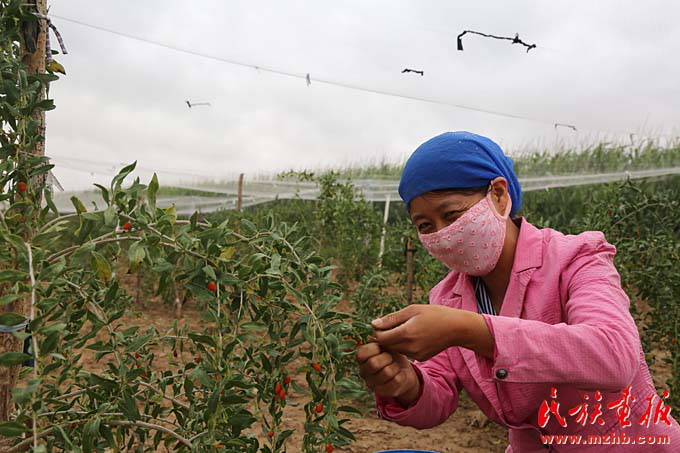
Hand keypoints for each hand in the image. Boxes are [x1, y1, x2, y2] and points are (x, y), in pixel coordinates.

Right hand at [356, 342, 420, 405]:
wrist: (404, 372)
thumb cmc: (392, 355)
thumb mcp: (385, 346)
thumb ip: (379, 340)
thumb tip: (376, 328)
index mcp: (361, 360)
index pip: (361, 353)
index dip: (374, 348)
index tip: (381, 347)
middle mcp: (363, 373)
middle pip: (374, 363)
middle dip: (387, 357)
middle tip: (391, 357)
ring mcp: (372, 384)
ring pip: (386, 372)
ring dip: (395, 366)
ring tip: (395, 365)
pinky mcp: (383, 392)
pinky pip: (396, 380)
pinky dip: (401, 374)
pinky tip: (399, 374)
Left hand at [372, 304, 492, 360]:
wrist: (456, 328)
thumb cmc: (434, 314)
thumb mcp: (412, 310)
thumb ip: (392, 318)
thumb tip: (373, 323)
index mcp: (406, 333)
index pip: (381, 338)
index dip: (377, 331)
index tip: (381, 324)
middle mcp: (410, 347)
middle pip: (387, 346)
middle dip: (385, 337)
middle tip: (390, 326)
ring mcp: (416, 354)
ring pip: (396, 350)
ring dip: (394, 341)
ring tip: (404, 329)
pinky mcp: (421, 358)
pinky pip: (406, 352)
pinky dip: (405, 345)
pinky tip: (414, 336)